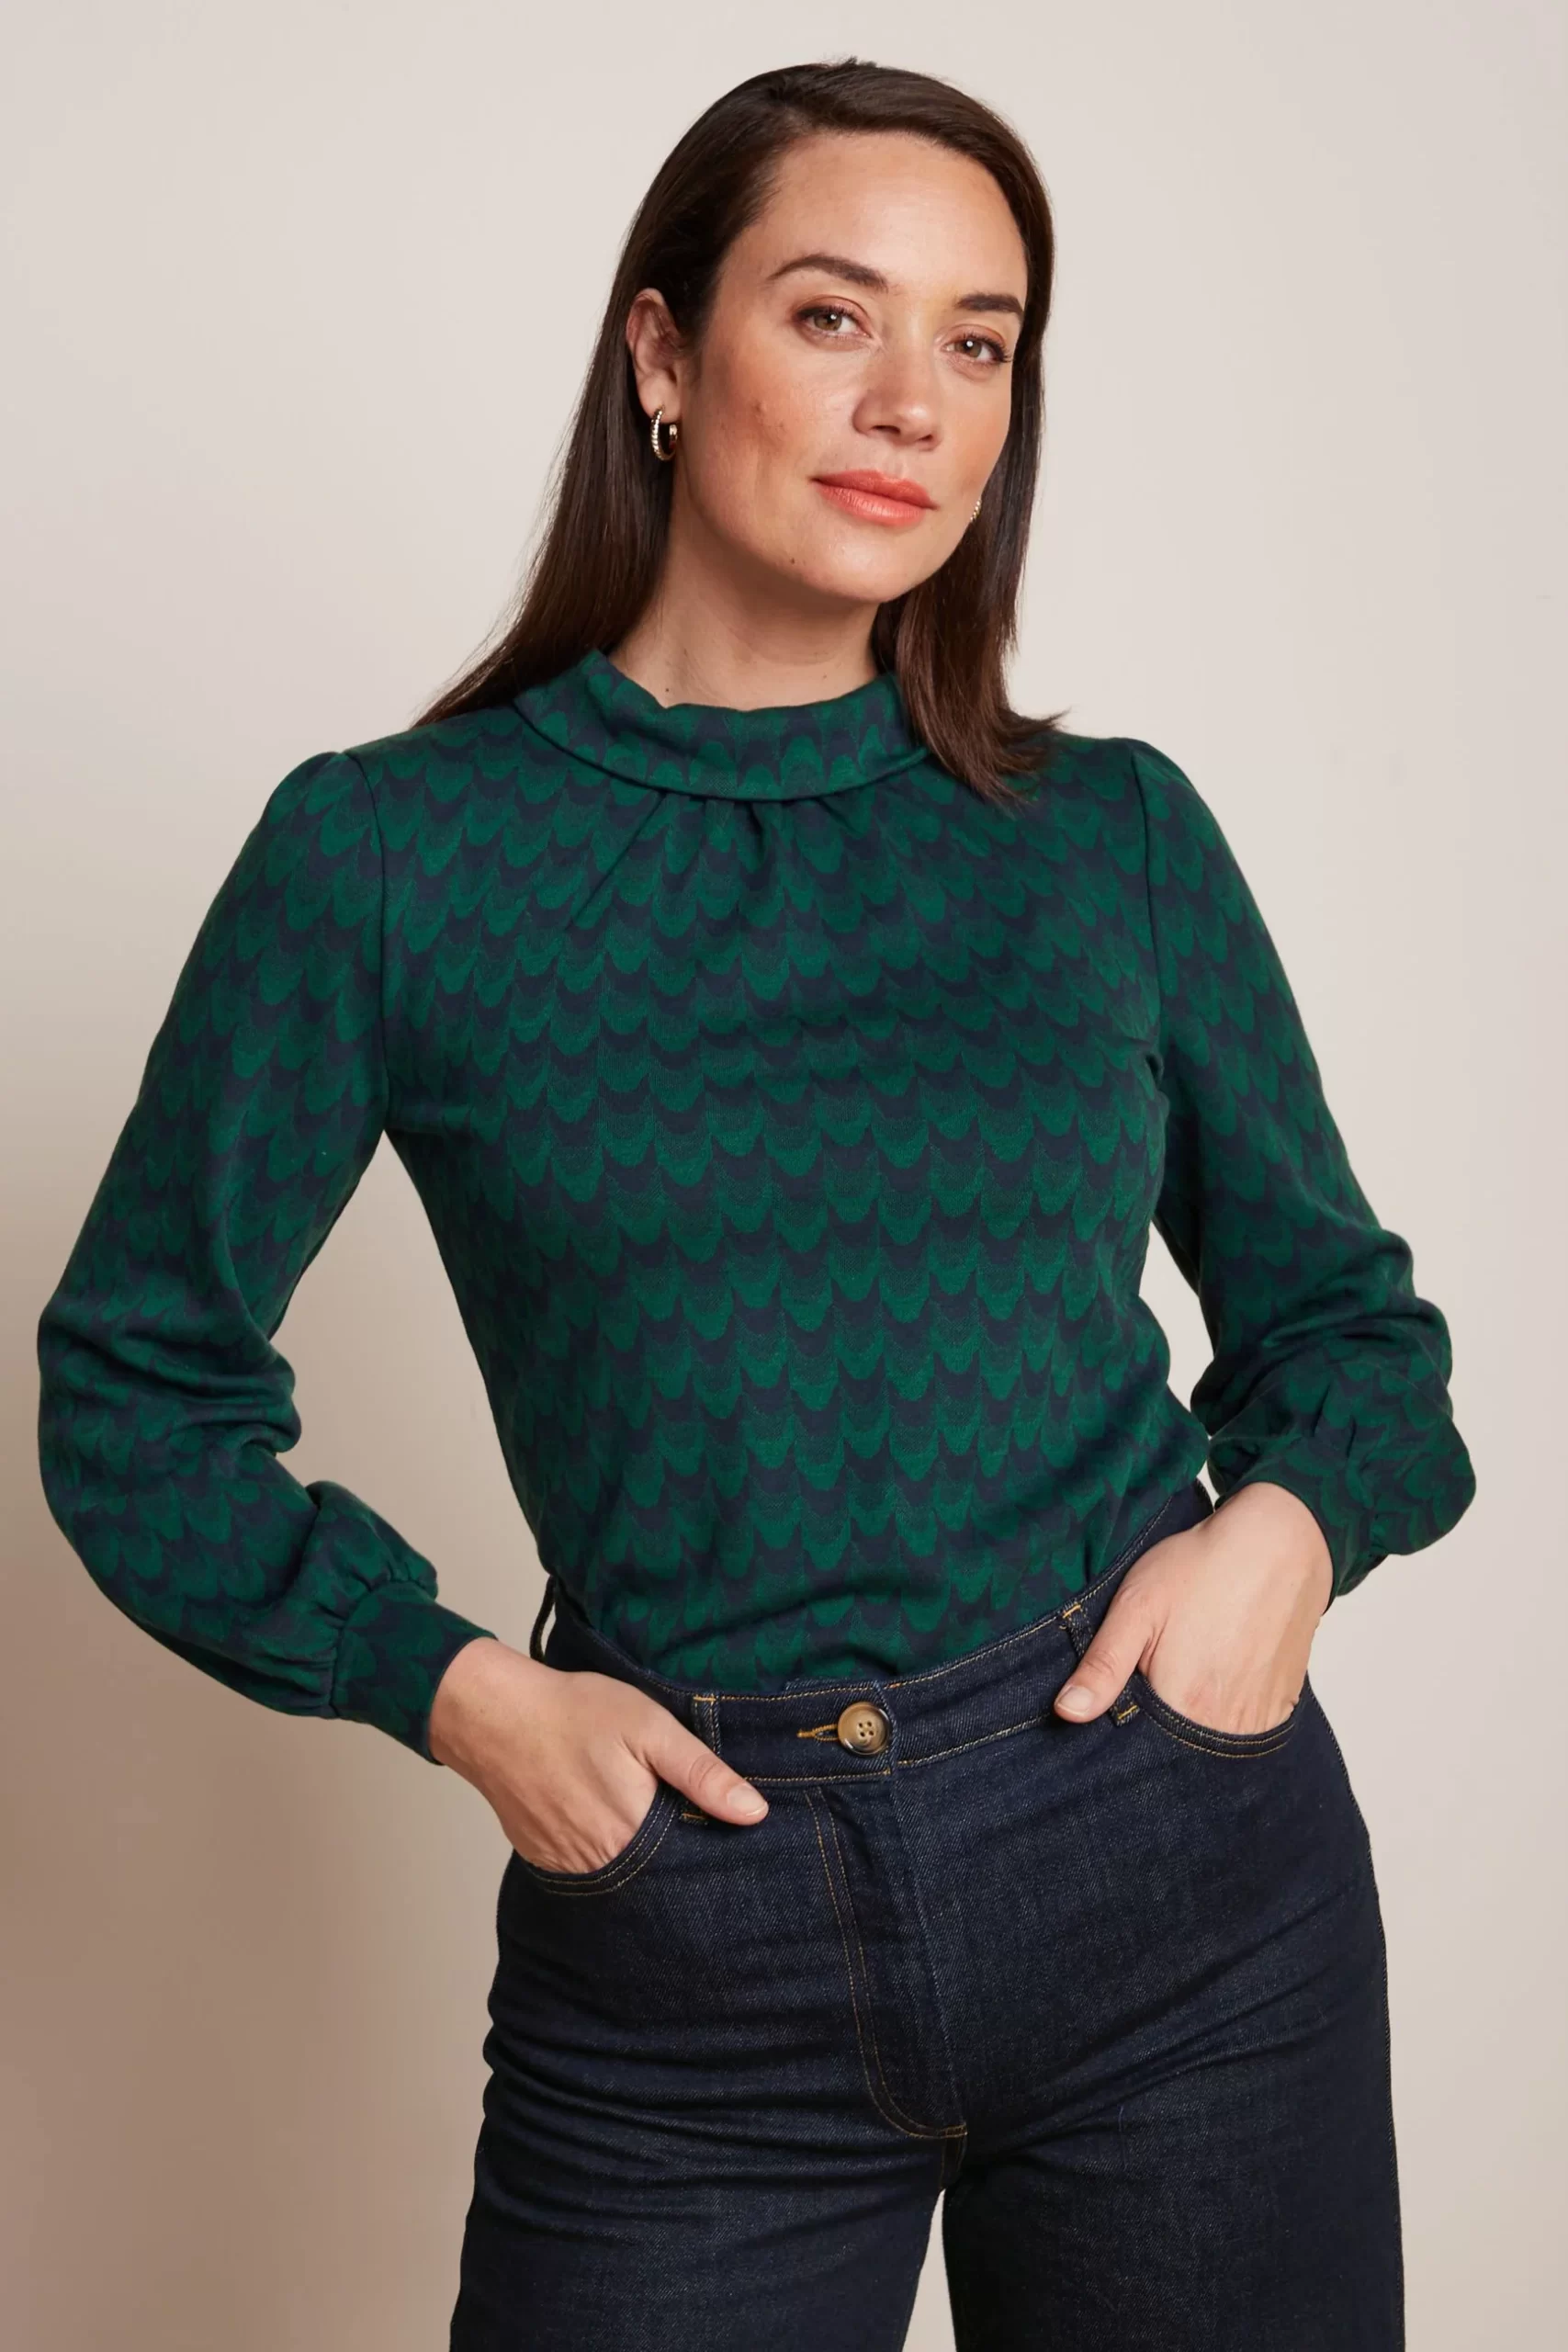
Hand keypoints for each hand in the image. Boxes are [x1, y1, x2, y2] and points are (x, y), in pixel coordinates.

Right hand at [426, 1637, 768, 1869]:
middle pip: (657, 1879)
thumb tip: (754, 1813)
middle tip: (681, 1825)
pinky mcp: (544, 1861)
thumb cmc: (575, 1714)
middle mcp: (602, 1863)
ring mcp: (569, 1866)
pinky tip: (609, 1826)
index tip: (725, 1839)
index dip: (711, 1854)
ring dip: (641, 1861)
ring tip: (646, 1824)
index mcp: (635, 1832)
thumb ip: (703, 1774)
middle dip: (676, 1863)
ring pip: (623, 1879)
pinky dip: (605, 1856)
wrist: (496, 1716)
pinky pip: (588, 1873)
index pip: (690, 1866)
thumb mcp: (651, 1728)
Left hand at [1052, 1483, 1333, 1734]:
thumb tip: (1066, 1712)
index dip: (1121, 1735)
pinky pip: (1245, 1733)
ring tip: (1187, 1672)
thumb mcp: (1136, 1606)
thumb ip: (1102, 1666)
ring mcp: (1258, 1720)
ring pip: (1211, 1745)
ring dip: (1192, 1727)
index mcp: (1182, 1706)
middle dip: (1157, 1733)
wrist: (1279, 1544)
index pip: (1139, 1751)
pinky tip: (1217, 1678)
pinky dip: (1225, 1718)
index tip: (1118, 1703)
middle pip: (1178, 1752)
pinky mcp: (1281, 1708)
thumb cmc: (1202, 1568)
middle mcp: (1225, 1725)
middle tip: (1158, 1674)